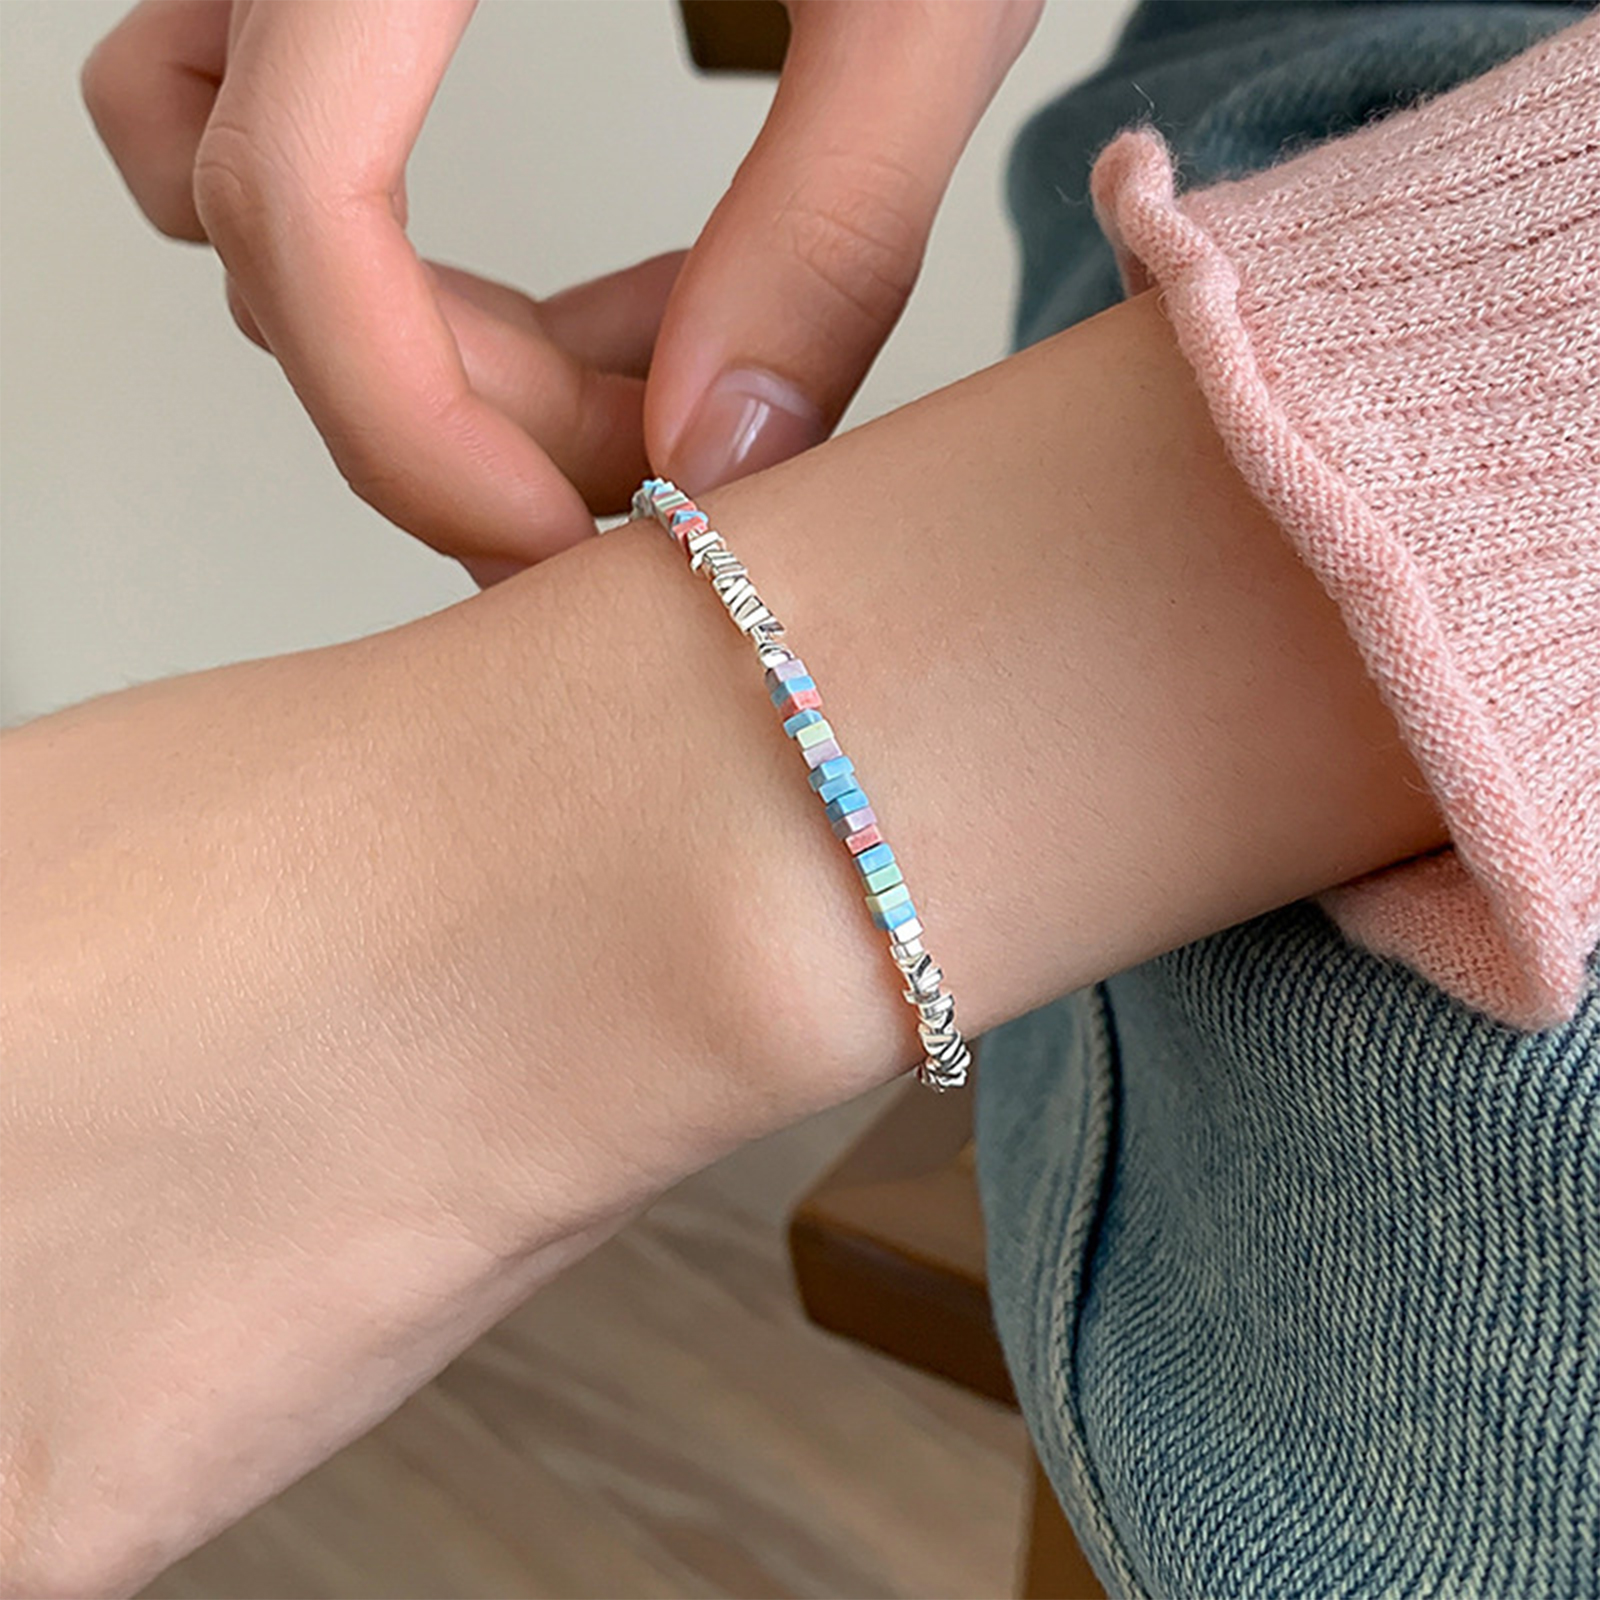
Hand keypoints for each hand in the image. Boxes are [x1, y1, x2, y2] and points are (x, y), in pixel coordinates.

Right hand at [80, 0, 1042, 584]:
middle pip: (275, 236)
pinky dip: (438, 273)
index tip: (568, 538)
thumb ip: (833, 225)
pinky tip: (631, 301)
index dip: (408, 426)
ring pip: (241, 188)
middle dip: (468, 405)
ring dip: (433, 344)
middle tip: (665, 452)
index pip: (292, 198)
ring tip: (650, 362)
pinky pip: (307, 145)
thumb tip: (714, 464)